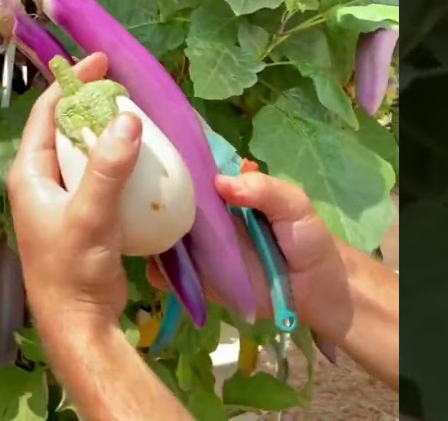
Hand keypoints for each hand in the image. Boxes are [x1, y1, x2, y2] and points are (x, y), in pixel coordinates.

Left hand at [6, 53, 138, 333]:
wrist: (80, 323)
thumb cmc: (74, 270)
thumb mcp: (91, 216)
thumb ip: (108, 168)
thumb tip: (128, 118)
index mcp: (31, 175)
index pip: (47, 113)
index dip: (72, 83)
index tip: (101, 62)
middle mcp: (42, 182)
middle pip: (66, 128)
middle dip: (94, 104)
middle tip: (126, 86)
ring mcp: (63, 200)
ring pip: (85, 151)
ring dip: (108, 132)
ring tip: (138, 116)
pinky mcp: (84, 216)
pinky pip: (101, 176)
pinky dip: (120, 161)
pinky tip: (144, 159)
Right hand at [145, 172, 345, 327]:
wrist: (318, 287)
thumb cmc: (306, 237)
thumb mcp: (292, 203)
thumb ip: (262, 189)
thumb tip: (220, 182)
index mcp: (225, 196)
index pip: (192, 177)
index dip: (171, 168)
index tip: (146, 159)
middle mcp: (208, 222)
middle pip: (171, 209)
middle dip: (149, 204)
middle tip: (129, 200)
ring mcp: (204, 252)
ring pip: (168, 241)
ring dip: (150, 238)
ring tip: (134, 234)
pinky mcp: (206, 282)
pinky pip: (179, 278)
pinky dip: (163, 276)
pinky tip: (154, 271)